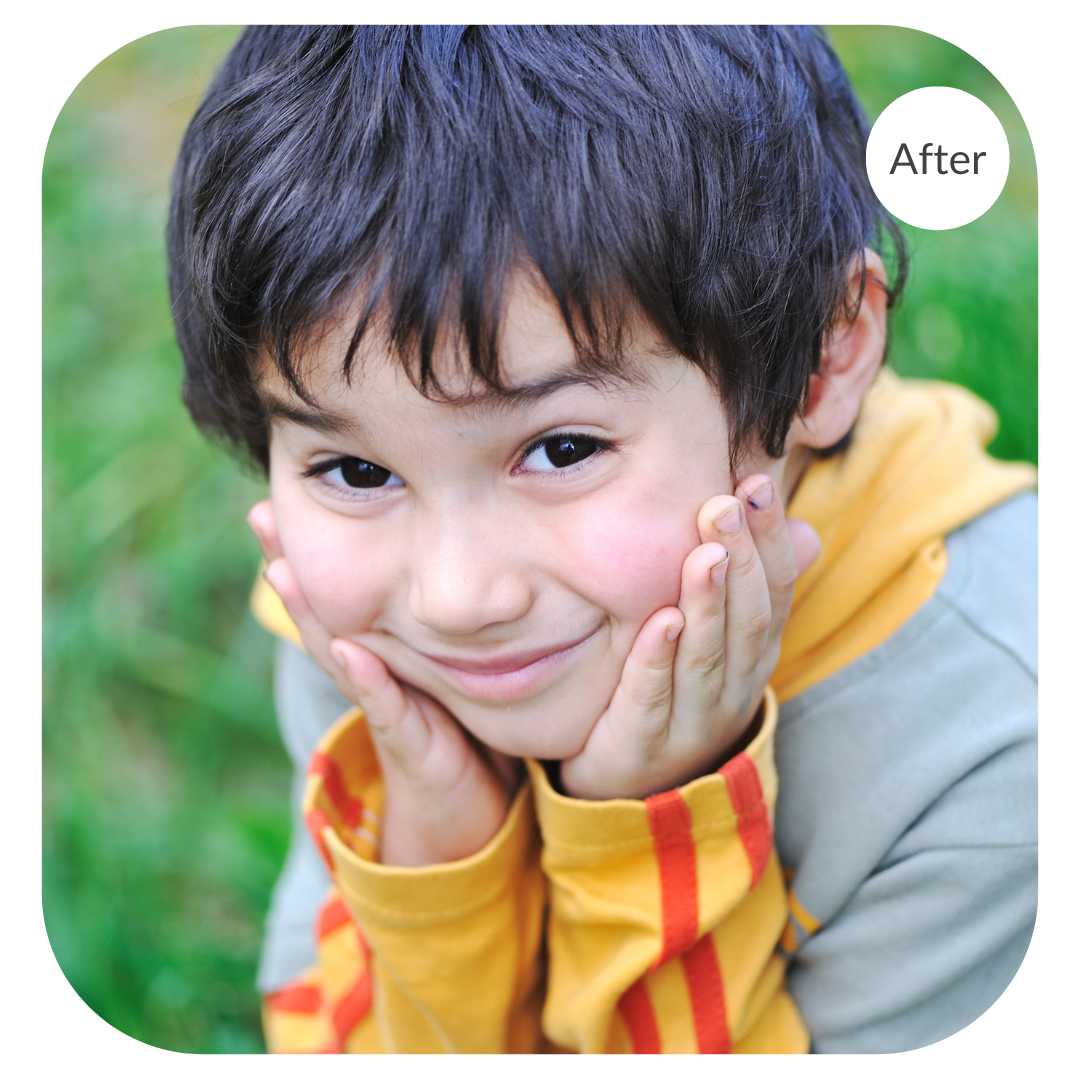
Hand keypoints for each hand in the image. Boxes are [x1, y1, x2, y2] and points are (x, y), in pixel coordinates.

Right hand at [247, 501, 515, 866]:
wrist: (472, 816)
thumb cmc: (465, 735)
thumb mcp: (452, 668)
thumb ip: (445, 623)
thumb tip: (462, 562)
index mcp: (385, 653)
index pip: (345, 594)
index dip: (316, 551)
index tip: (284, 499)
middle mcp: (375, 677)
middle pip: (327, 616)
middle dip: (291, 570)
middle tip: (260, 516)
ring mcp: (389, 711)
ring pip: (341, 657)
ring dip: (310, 616)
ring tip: (282, 567)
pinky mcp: (413, 748)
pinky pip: (388, 711)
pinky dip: (368, 681)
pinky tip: (349, 649)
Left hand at [559, 475, 818, 799]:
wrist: (633, 790)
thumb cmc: (678, 696)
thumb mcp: (720, 644)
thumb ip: (750, 588)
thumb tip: (805, 529)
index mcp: (753, 656)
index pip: (774, 591)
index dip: (768, 539)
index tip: (757, 483)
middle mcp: (733, 686)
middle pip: (747, 619)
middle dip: (740, 558)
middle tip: (726, 503)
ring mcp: (692, 719)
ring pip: (707, 657)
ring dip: (708, 603)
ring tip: (705, 553)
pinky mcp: (643, 744)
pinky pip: (653, 699)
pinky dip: (657, 660)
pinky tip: (660, 622)